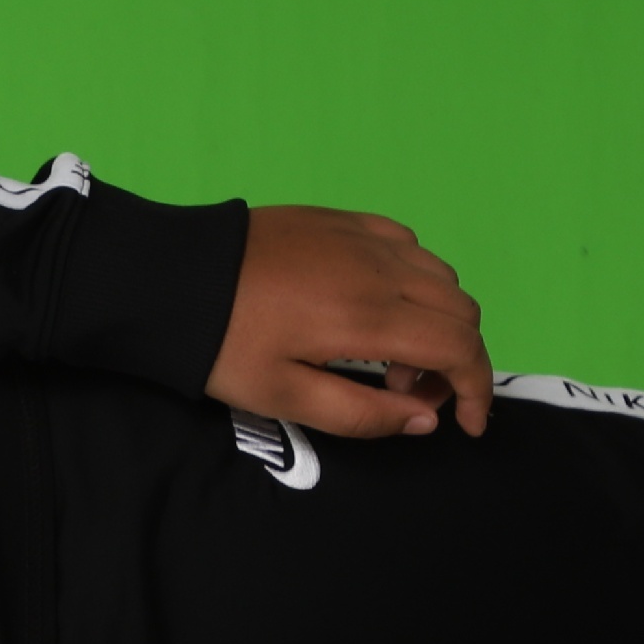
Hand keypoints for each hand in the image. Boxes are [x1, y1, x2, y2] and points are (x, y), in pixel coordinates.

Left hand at [210, 206, 492, 438]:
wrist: (166, 276)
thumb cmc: (220, 344)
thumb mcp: (283, 397)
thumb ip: (362, 414)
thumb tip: (425, 419)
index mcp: (368, 316)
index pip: (460, 347)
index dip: (477, 390)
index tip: (466, 424)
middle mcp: (379, 268)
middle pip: (461, 311)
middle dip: (456, 360)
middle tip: (408, 393)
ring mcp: (363, 237)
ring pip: (441, 276)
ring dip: (435, 320)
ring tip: (384, 355)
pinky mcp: (343, 219)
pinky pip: (407, 245)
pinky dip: (413, 280)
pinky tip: (373, 304)